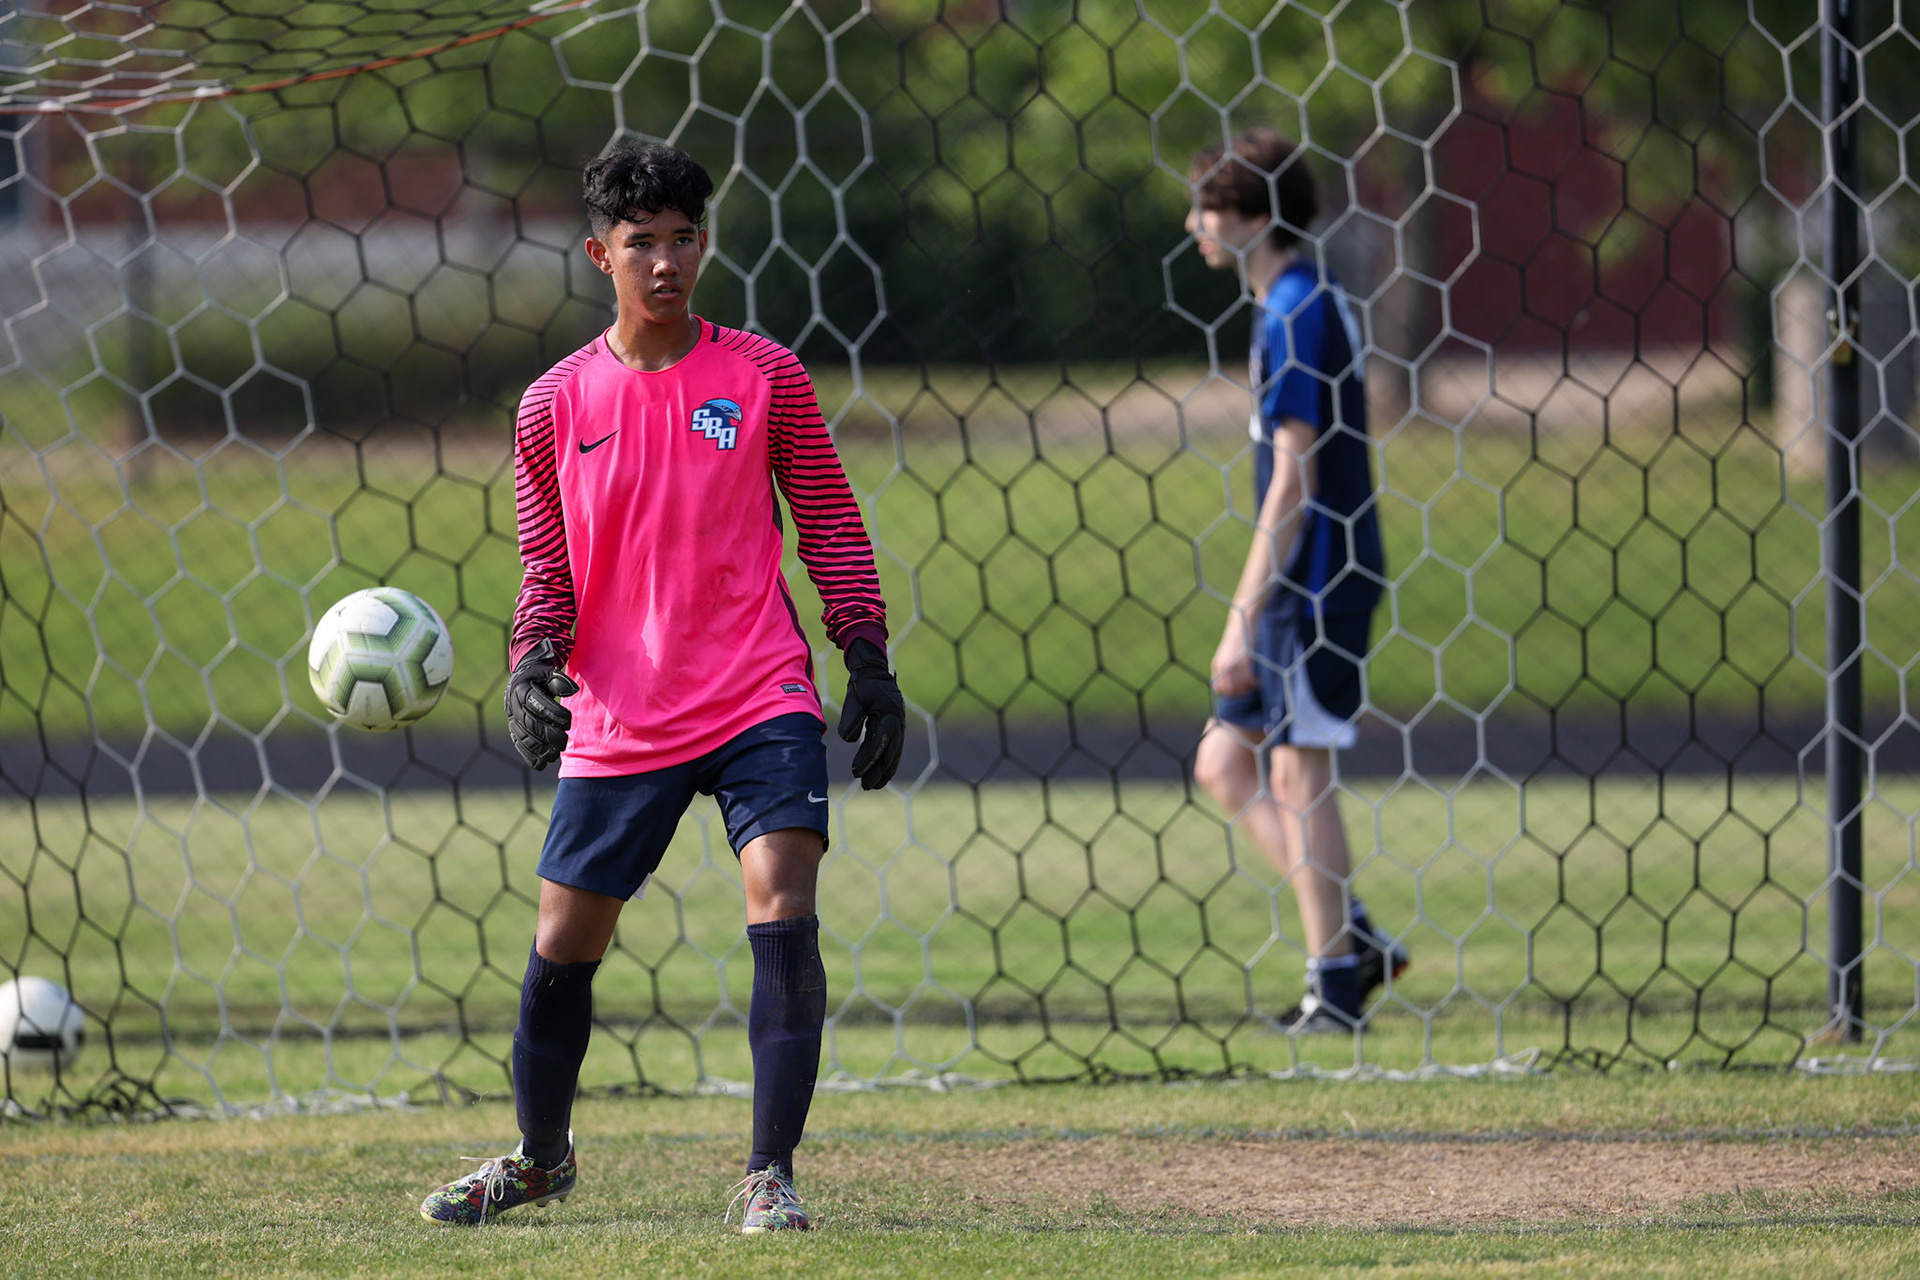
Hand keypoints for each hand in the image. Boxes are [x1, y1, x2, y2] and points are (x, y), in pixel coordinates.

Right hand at [505, 639, 578, 770]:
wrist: (521, 680)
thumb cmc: (540, 677)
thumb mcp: (548, 672)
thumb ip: (559, 680)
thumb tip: (573, 690)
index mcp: (522, 689)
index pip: (536, 703)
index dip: (553, 713)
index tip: (569, 721)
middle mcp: (513, 706)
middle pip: (530, 724)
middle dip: (548, 735)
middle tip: (564, 742)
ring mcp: (512, 720)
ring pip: (523, 737)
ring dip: (539, 749)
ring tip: (555, 755)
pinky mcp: (514, 731)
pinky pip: (519, 745)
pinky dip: (529, 756)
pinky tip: (541, 763)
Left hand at [836, 637, 903, 789]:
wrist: (875, 672)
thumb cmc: (863, 685)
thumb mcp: (855, 698)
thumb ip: (851, 718)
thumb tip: (849, 740)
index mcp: (890, 714)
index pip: (880, 741)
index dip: (868, 758)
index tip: (856, 771)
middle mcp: (898, 723)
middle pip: (891, 752)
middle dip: (878, 771)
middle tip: (865, 785)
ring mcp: (899, 726)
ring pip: (894, 754)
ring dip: (884, 771)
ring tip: (873, 786)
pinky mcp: (894, 729)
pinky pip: (893, 750)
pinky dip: (887, 763)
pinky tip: (880, 775)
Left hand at [1211, 617, 1256, 696]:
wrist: (1242, 621)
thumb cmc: (1238, 637)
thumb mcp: (1227, 653)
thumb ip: (1227, 667)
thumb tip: (1232, 684)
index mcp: (1217, 665)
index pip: (1218, 689)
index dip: (1228, 693)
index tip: (1238, 691)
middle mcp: (1222, 666)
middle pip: (1229, 691)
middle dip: (1239, 693)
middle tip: (1248, 689)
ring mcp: (1233, 664)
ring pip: (1240, 686)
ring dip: (1248, 688)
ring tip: (1254, 684)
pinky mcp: (1244, 660)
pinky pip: (1249, 679)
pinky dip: (1255, 682)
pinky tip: (1258, 680)